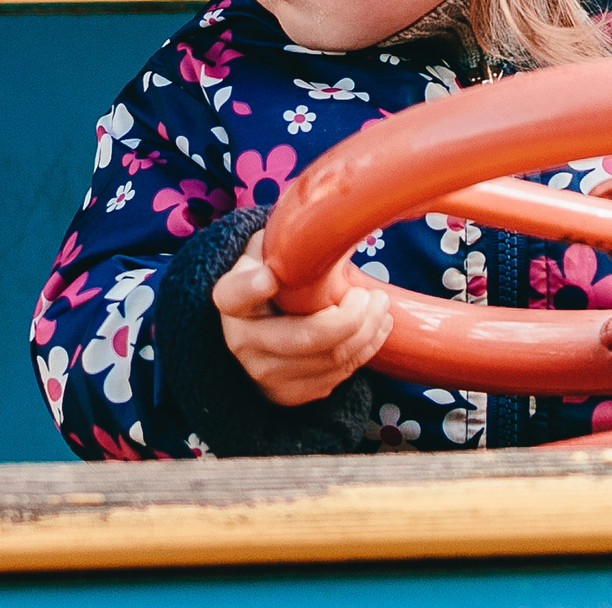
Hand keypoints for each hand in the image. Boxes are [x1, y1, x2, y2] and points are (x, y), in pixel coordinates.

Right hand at [216, 230, 392, 406]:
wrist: (261, 325)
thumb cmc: (275, 278)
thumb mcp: (271, 251)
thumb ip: (289, 239)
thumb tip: (336, 218)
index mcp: (230, 298)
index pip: (235, 295)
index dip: (251, 288)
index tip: (270, 277)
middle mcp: (240, 340)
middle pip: (305, 337)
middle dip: (351, 318)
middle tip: (371, 296)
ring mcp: (263, 373)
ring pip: (329, 360)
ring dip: (366, 333)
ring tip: (380, 308)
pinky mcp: (287, 395)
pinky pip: (336, 378)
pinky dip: (364, 352)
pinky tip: (374, 329)